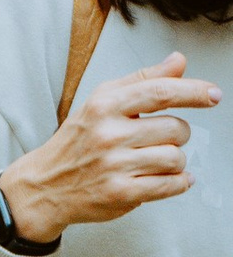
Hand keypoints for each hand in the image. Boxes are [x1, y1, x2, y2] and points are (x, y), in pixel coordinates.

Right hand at [0, 53, 218, 238]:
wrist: (44, 185)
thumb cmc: (76, 142)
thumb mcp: (102, 101)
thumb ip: (143, 80)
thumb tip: (178, 62)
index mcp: (105, 106)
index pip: (160, 92)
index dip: (193, 92)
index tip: (213, 95)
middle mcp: (109, 135)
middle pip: (176, 128)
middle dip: (178, 134)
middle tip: (161, 138)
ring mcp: (115, 166)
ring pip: (175, 158)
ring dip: (175, 160)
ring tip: (157, 160)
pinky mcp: (121, 194)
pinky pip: (170, 185)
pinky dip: (178, 182)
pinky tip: (170, 177)